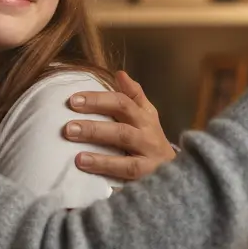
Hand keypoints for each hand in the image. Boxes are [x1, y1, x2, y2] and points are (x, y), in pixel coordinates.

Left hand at [63, 70, 177, 181]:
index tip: (74, 99)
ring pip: (124, 142)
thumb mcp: (147, 116)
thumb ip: (134, 95)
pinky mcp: (147, 175)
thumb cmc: (152, 141)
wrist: (180, 173)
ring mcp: (149, 155)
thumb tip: (119, 73)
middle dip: (94, 121)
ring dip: (98, 143)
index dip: (98, 99)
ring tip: (75, 144)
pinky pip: (126, 170)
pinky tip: (84, 164)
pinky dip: (104, 166)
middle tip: (68, 126)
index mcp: (145, 116)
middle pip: (122, 122)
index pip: (123, 101)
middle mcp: (148, 133)